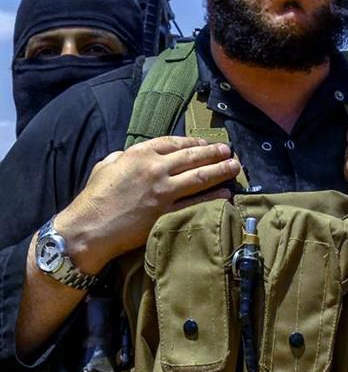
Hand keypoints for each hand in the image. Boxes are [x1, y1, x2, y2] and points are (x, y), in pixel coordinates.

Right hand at [56, 136, 240, 271]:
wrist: (87, 229)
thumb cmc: (94, 197)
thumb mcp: (106, 165)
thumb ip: (124, 156)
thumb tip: (134, 154)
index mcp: (140, 154)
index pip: (175, 142)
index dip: (194, 142)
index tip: (206, 143)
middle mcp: (155, 169)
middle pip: (193, 157)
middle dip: (214, 153)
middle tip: (229, 151)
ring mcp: (162, 192)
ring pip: (199, 178)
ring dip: (220, 171)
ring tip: (234, 167)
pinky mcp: (166, 214)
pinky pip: (195, 203)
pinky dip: (213, 197)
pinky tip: (225, 194)